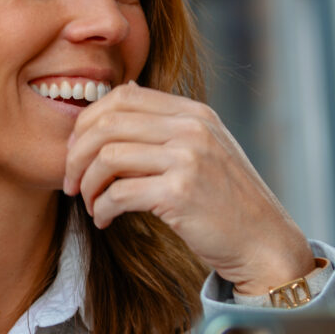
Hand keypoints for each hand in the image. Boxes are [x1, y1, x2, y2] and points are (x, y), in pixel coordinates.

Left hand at [62, 82, 315, 295]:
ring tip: (89, 203)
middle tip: (70, 181)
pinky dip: (101, 208)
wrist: (264, 242)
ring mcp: (187, 159)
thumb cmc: (227, 201)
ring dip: (86, 184)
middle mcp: (191, 129)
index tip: (77, 150)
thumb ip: (168, 123)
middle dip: (76, 154)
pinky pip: (118, 193)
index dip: (88, 121)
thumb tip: (124, 91)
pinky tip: (104, 220)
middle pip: (107, 123)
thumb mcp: (206, 147)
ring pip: (107, 157)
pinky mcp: (180, 194)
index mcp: (193, 113)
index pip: (122, 96)